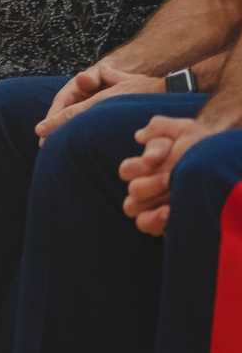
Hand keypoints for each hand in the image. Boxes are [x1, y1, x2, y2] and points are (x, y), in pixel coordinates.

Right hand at [36, 63, 163, 143]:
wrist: (163, 94)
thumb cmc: (140, 88)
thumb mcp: (119, 84)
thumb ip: (95, 82)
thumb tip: (80, 78)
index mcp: (87, 82)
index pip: (64, 100)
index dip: (52, 116)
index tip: (41, 130)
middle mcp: (87, 93)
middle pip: (65, 110)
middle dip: (54, 127)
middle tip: (44, 144)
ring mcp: (93, 105)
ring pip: (73, 119)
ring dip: (63, 133)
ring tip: (52, 148)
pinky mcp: (99, 118)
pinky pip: (84, 125)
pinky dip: (76, 135)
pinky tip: (71, 147)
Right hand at [119, 115, 215, 234]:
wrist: (226, 165)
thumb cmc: (205, 146)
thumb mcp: (186, 130)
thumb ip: (160, 127)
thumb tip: (138, 137)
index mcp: (147, 166)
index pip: (126, 170)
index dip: (137, 167)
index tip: (153, 161)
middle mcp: (147, 187)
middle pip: (132, 190)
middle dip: (149, 184)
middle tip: (170, 179)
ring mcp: (154, 205)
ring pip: (132, 209)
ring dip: (150, 203)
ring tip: (172, 198)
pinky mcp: (163, 222)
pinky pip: (146, 225)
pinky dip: (154, 220)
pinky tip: (173, 212)